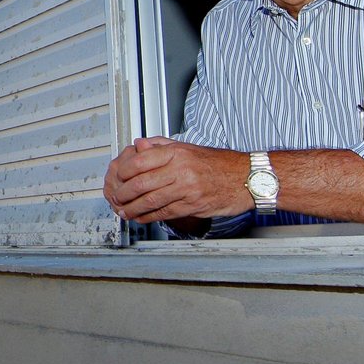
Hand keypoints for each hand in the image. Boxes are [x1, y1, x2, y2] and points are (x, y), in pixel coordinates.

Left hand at [103, 137, 251, 223]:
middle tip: (117, 197)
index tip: (118, 177)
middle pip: (141, 183)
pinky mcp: (192, 205)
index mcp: (177, 152)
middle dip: (124, 193)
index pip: (139, 161)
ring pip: (150, 201)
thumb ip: (162, 146)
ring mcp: (186, 188)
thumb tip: (138, 145)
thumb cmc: (218, 163)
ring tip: (124, 210)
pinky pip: (164, 212)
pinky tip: (141, 217)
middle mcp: (180, 169)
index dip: (124, 172)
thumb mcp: (189, 147)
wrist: (246, 177)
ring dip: (132, 208)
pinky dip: (148, 216)